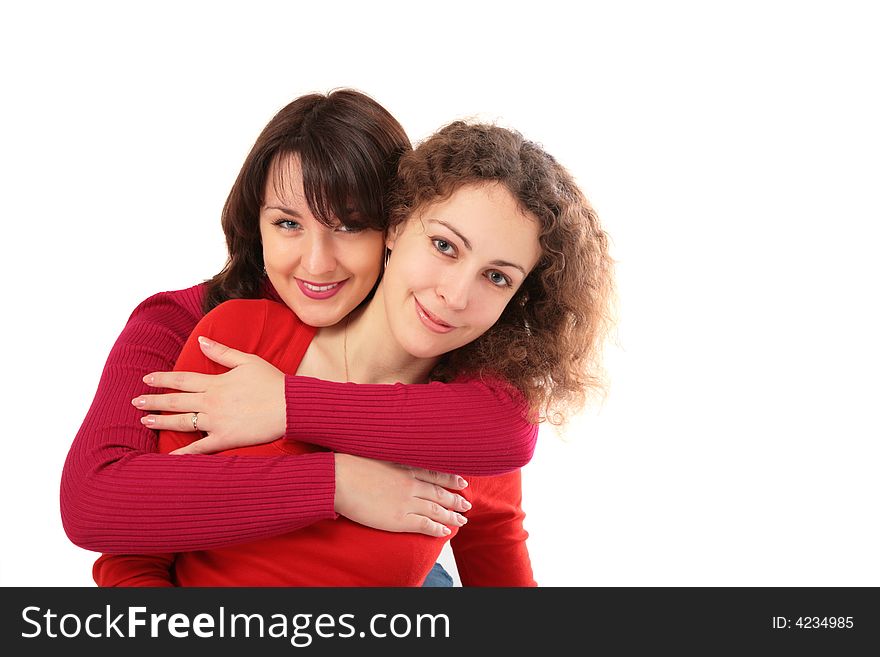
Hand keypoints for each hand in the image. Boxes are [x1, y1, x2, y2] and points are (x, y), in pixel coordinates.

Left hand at [132, 336, 285, 451]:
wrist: (290, 406)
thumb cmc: (273, 382)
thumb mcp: (248, 361)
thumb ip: (222, 353)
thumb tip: (202, 341)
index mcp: (216, 383)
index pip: (182, 379)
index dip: (163, 379)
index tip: (146, 379)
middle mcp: (212, 402)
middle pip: (177, 401)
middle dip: (154, 401)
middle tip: (136, 402)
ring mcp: (217, 422)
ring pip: (182, 422)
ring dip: (161, 421)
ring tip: (145, 420)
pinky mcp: (225, 439)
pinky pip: (199, 448)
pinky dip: (183, 453)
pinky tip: (169, 456)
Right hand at [334, 454, 471, 537]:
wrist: (339, 479)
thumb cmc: (351, 465)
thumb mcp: (377, 454)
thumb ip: (391, 460)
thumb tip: (395, 461)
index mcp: (405, 467)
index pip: (434, 474)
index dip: (450, 479)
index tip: (462, 482)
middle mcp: (410, 484)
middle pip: (439, 493)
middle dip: (455, 500)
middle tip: (467, 505)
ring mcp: (406, 502)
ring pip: (436, 510)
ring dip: (451, 516)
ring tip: (462, 521)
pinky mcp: (399, 519)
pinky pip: (424, 525)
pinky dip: (437, 528)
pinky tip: (445, 532)